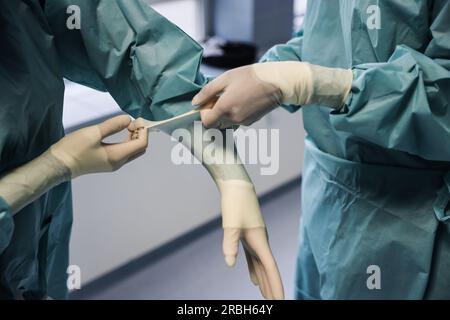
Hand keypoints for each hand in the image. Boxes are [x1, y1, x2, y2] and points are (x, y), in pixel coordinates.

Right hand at [50, 115, 147, 177]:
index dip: (143, 130)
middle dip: (140, 134)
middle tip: (133, 121)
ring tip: (127, 125)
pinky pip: (124, 152)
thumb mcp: (94, 133)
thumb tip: (128, 119)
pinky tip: (120, 133)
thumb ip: (113, 125)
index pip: (141, 144)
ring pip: (132, 151)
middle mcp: (119, 162)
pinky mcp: (107, 163)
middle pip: (139, 149)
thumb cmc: (75, 148)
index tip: (137, 118)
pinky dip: (126, 142)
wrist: (58, 165)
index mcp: (118, 155)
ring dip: (133, 138)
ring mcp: (113, 164)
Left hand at [192, 62, 352, 127]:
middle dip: (213, 112)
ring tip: (232, 97)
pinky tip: (242, 100)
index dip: (204, 112)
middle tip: (219, 97)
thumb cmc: (251, 76)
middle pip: (215, 123)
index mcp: (225, 108)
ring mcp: (243, 122)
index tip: (208, 101)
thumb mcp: (226, 78)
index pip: (206, 122)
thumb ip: (208, 91)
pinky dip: (235, 114)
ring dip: (224, 113)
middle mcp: (233, 119)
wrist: (277, 82)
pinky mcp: (251, 122)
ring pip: (226, 123)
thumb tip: (195, 102)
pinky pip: (236, 121)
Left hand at [218, 179, 283, 299]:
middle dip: (272, 288)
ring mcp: (255, 239)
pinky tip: (253, 280)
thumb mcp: (231, 223)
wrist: (237, 186)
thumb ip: (230, 244)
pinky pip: (254, 259)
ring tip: (267, 298)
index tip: (280, 300)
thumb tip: (230, 265)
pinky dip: (255, 271)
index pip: (271, 268)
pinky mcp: (248, 236)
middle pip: (268, 270)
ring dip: (265, 282)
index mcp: (260, 240)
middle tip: (275, 304)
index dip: (276, 285)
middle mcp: (261, 242)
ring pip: (262, 266)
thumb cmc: (235, 202)